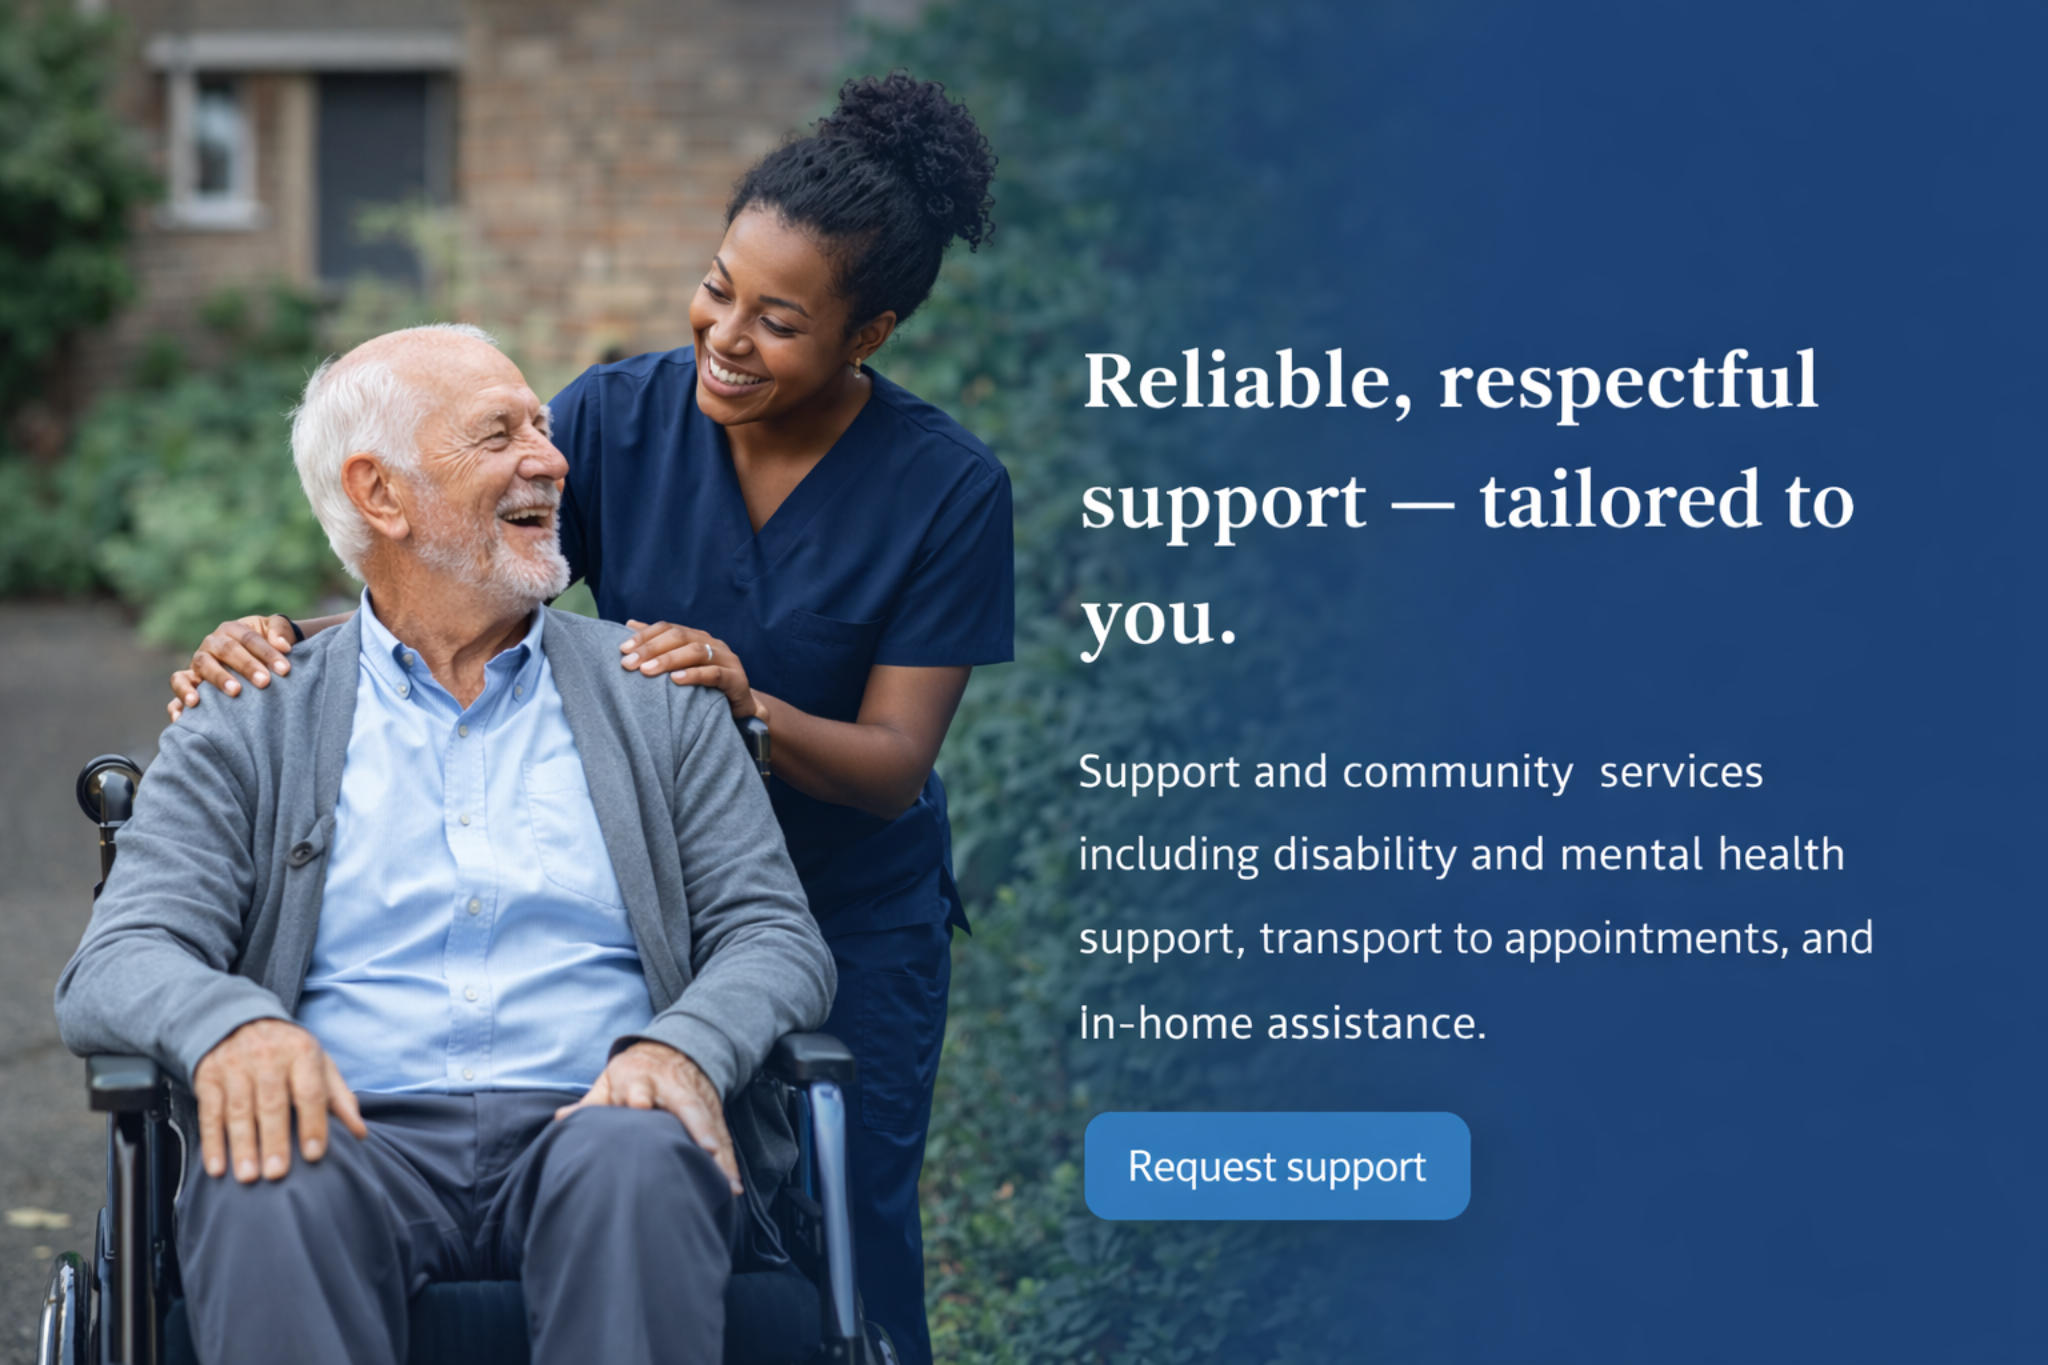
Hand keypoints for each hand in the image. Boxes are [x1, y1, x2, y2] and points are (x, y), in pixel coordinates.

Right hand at [168, 615, 295, 721]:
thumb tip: (283, 645)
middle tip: (264, 682)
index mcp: (232, 629)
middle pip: (227, 651)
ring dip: (218, 678)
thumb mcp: (275, 630)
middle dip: (247, 666)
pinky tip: (189, 710)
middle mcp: (212, 643)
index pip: (249, 639)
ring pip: (204, 665)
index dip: (267, 653)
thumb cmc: (267, 644)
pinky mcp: (189, 679)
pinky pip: (179, 684)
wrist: (252, 658)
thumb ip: (281, 631)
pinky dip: (181, 695)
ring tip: (235, 692)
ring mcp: (198, 661)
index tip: (285, 669)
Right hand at [193, 1019, 366, 1182]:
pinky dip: (212, 1142)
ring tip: (249, 1176)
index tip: (313, 1155)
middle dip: (275, 1141)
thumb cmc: (288, 1052)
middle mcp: (267, 1056)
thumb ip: (339, 1098)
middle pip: (272, 1104)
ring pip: (238, 1111)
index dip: (313, 1124)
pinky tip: (217, 1167)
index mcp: (301, 1052)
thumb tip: (359, 1133)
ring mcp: (234, 1065)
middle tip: (278, 1174)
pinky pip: (209, 1113)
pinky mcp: (208, 1077)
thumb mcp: (319, 1063)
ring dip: (243, 1146)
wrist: (241, 1020)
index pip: (309, 1092)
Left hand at [555, 1041, 741, 1194]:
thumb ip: (590, 1104)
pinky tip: (732, 1184)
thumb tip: (561, 1121)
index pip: (639, 1086)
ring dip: (719, 1152)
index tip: (640, 1105)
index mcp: (641, 1079)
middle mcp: (673, 1088)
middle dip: (698, 1126)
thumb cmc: (634, 1073)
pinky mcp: (712, 1113)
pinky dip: (729, 1161)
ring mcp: (697, 1100)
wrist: (673, 1050)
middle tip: (706, 1148)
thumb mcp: (610, 1082)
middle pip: (687, 1105)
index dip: (639, 1096)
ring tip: (724, 1180)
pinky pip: (722, 1138)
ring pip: (710, 1124)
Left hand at [620, 620, 761, 721]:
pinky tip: (676, 680)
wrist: (740, 710)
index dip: (645, 635)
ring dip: (669, 660)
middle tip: (629, 663)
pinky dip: (695, 675)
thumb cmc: (704, 689)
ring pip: (697, 651)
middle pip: (680, 637)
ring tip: (647, 670)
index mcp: (698, 637)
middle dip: (651, 648)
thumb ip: (658, 646)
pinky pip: (715, 673)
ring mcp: (727, 660)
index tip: (622, 648)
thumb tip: (629, 624)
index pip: (668, 628)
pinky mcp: (737, 680)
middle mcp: (713, 644)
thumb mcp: (680, 667)